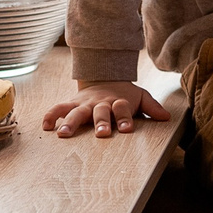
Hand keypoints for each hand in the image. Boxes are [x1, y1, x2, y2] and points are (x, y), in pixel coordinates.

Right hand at [43, 79, 170, 139]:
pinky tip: (46, 127)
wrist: (105, 77)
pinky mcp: (72, 103)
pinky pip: (58, 108)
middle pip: (100, 112)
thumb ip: (152, 107)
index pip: (122, 109)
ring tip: (63, 134)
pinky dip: (51, 116)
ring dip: (70, 122)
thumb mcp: (140, 97)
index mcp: (118, 102)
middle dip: (100, 122)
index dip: (125, 119)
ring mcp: (84, 103)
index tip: (127, 129)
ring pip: (76, 112)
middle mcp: (100, 103)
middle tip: (101, 133)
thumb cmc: (124, 95)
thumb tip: (166, 117)